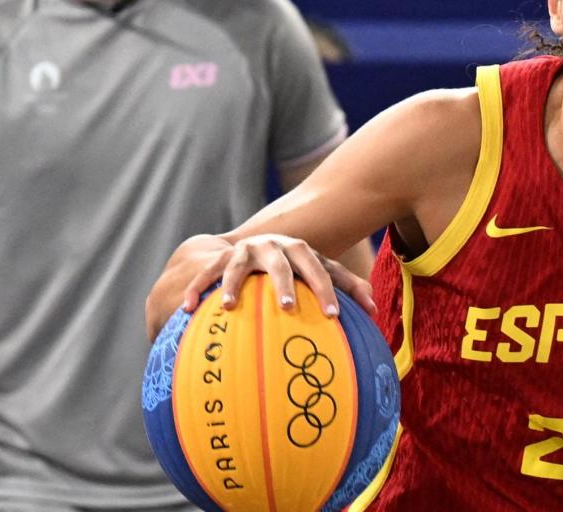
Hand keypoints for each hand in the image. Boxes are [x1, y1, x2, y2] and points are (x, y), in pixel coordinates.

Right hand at [145, 233, 375, 339]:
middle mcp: (275, 247)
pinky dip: (197, 288)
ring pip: (240, 265)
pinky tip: (187, 308)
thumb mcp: (319, 273)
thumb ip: (346, 286)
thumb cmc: (296, 268)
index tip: (334, 316)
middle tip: (288, 308)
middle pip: (283, 262)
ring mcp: (246, 250)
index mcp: (302, 251)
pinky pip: (207, 272)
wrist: (255, 246)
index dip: (328, 290)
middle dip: (286, 283)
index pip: (321, 268)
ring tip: (227, 306)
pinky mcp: (221, 257)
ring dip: (233, 283)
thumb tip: (375, 312)